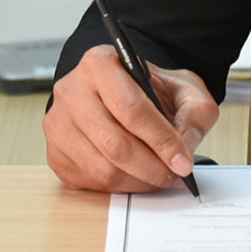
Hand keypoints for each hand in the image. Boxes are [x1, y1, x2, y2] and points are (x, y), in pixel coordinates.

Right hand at [42, 43, 219, 193]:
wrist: (119, 93)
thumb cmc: (147, 90)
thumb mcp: (182, 87)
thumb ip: (195, 112)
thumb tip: (184, 146)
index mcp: (100, 64)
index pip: (131, 109)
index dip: (161, 140)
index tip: (184, 162)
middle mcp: (71, 91)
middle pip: (115, 144)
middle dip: (152, 168)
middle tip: (175, 176)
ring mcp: (58, 124)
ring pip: (103, 169)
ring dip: (138, 181)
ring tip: (159, 177)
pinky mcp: (55, 153)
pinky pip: (90, 182)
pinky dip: (120, 187)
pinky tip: (136, 176)